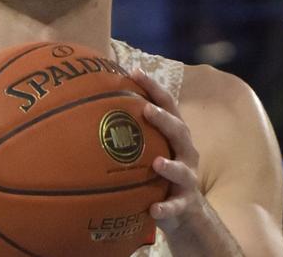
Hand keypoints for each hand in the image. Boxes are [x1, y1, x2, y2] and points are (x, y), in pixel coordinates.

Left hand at [132, 68, 203, 234]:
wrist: (186, 212)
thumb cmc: (161, 173)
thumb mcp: (151, 148)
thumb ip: (134, 130)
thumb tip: (94, 106)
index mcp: (176, 135)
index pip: (168, 104)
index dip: (154, 87)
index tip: (135, 71)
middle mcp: (185, 152)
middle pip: (179, 131)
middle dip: (164, 120)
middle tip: (146, 109)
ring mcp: (187, 178)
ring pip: (182, 170)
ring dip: (171, 166)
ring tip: (157, 163)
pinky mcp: (184, 204)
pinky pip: (175, 206)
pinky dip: (166, 208)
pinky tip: (153, 209)